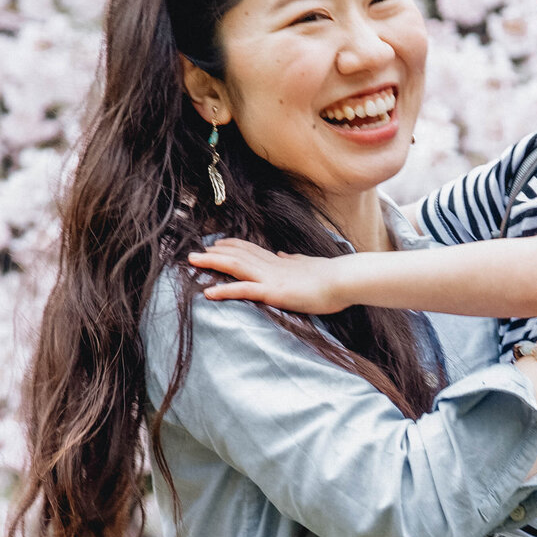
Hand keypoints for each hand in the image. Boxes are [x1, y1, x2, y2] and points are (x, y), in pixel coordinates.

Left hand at [189, 239, 352, 313]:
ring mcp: (270, 278)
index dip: (232, 246)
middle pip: (237, 255)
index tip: (217, 244)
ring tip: (193, 262)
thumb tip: (282, 255)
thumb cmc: (332, 277)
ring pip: (235, 267)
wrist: (344, 280)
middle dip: (214, 253)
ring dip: (212, 264)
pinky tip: (208, 292)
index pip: (250, 250)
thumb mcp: (308, 265)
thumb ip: (293, 261)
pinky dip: (224, 290)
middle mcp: (271, 266)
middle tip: (194, 253)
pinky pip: (243, 290)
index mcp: (279, 261)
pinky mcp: (273, 292)